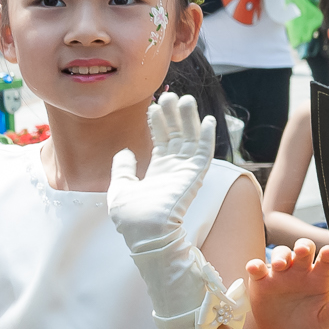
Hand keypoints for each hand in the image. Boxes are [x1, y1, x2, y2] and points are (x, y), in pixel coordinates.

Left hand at [108, 94, 217, 253]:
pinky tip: (208, 120)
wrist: (145, 233)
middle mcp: (174, 169)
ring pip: (190, 138)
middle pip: (177, 135)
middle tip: (170, 96)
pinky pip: (204, 152)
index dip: (158, 123)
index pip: (161, 141)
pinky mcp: (194, 175)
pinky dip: (207, 136)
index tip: (153, 106)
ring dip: (189, 119)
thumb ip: (123, 168)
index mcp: (158, 171)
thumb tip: (124, 151)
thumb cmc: (131, 217)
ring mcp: (185, 171)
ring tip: (185, 99)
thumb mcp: (119, 188)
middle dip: (173, 115)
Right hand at [244, 238, 328, 328]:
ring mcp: (281, 274)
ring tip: (280, 265)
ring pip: (281, 253)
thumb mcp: (325, 323)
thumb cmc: (310, 324)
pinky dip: (254, 266)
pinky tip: (254, 268)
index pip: (327, 260)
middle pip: (303, 249)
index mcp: (320, 277)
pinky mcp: (261, 282)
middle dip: (303, 246)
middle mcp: (301, 271)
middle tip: (302, 251)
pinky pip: (256, 269)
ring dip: (281, 255)